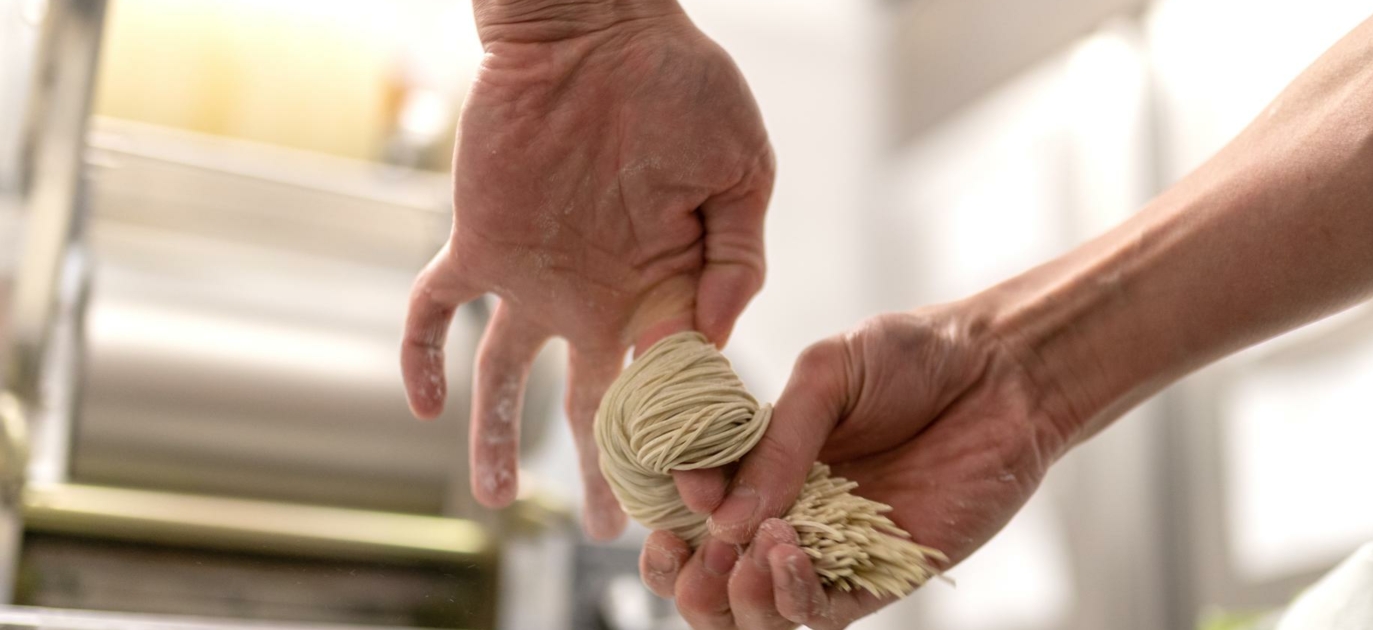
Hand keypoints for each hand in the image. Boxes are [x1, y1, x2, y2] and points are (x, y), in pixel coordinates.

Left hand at [401, 0, 774, 539]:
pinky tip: (422, 403)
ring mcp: (535, 275)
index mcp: (664, 286)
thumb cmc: (681, 85)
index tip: (680, 495)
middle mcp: (598, 294)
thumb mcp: (742, 169)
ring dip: (500, 438)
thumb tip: (710, 337)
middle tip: (613, 529)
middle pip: (594, 403)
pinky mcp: (478, 243)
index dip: (673, 442)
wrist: (597, 29)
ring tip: (497, 499)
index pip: (668, 383)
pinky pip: (437, 310)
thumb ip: (738, 255)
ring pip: (508, 377)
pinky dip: (422, 355)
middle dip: (605, 467)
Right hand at [639, 305, 1074, 628]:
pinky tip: (787, 553)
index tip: (679, 501)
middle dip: (686, 581)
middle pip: (711, 580)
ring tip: (750, 552)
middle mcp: (789, 513)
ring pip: (758, 612)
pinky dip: (790, 597)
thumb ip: (774, 441)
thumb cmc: (915, 355)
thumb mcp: (828, 374)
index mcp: (762, 462)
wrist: (1003, 371)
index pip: (691, 513)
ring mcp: (834, 550)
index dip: (669, 520)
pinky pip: (821, 615)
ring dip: (734, 598)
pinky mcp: (882, 576)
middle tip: (692, 555)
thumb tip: (721, 518)